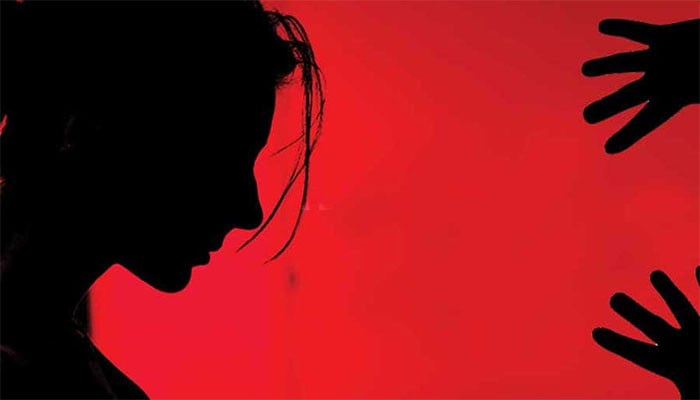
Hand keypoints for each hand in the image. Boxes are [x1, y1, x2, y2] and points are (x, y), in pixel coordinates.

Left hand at [582, 19, 698, 153]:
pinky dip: (622, 27)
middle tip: (587, 117)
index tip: (609, 148)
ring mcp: (661, 59)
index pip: (646, 121)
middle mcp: (661, 81)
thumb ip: (696, 96)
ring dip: (605, 65)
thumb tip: (695, 99)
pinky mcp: (666, 36)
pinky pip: (639, 31)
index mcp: (673, 100)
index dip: (628, 135)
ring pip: (625, 62)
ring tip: (585, 69)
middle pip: (627, 96)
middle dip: (608, 106)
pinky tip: (603, 26)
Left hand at [593, 268, 699, 398]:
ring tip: (654, 275)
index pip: (642, 355)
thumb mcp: (693, 397)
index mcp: (673, 367)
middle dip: (635, 313)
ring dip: (669, 292)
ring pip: (683, 309)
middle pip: (654, 327)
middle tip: (614, 298)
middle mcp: (684, 347)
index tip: (595, 332)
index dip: (619, 344)